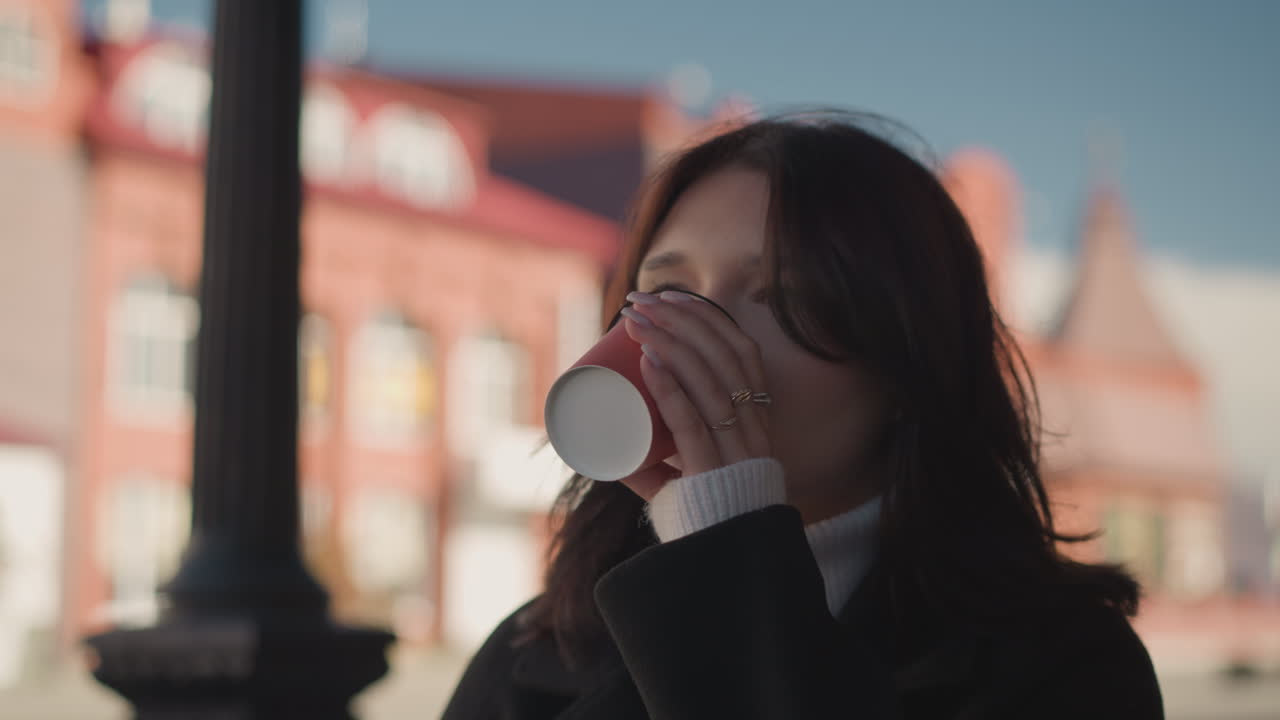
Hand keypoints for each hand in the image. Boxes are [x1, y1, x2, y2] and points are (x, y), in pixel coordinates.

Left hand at [615, 290, 771, 500]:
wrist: (723, 566)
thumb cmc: (702, 517)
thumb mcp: (684, 478)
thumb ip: (651, 462)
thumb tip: (601, 444)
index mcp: (755, 420)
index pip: (741, 353)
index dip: (709, 318)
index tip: (671, 296)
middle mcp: (752, 430)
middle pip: (723, 358)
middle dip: (680, 320)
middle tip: (639, 302)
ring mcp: (736, 452)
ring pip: (710, 384)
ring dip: (670, 344)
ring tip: (637, 321)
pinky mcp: (715, 476)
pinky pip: (694, 426)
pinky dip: (672, 391)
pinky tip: (652, 364)